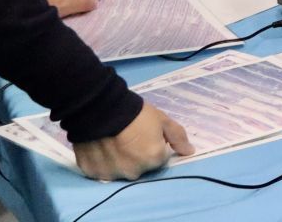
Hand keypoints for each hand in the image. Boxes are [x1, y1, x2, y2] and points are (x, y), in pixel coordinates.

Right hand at [73, 101, 193, 180]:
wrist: (101, 108)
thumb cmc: (136, 113)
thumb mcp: (162, 121)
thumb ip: (178, 138)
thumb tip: (190, 152)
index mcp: (153, 159)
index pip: (159, 159)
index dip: (154, 146)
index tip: (145, 135)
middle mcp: (133, 172)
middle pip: (139, 167)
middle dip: (137, 156)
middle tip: (128, 137)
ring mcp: (111, 174)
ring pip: (120, 170)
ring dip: (119, 161)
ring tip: (113, 141)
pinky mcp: (92, 172)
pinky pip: (101, 170)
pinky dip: (101, 162)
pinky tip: (100, 147)